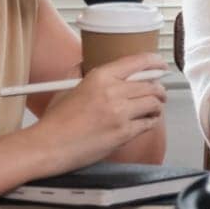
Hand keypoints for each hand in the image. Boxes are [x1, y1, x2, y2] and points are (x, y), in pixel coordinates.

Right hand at [32, 53, 166, 171]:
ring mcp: (120, 114)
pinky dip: (151, 121)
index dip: (155, 62)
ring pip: (154, 103)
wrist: (48, 146)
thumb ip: (81, 72)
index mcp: (100, 76)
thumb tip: (87, 62)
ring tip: (154, 107)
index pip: (138, 62)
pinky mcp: (123, 133)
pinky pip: (149, 123)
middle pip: (151, 84)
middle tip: (159, 92)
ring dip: (158, 105)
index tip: (161, 66)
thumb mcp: (66, 87)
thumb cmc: (55, 121)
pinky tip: (147, 121)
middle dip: (159, 88)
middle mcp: (113, 92)